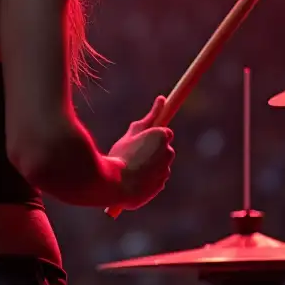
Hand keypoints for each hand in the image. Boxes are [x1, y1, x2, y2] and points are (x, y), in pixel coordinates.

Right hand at [107, 96, 174, 210]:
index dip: (152, 136)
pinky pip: (155, 178)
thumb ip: (151, 116)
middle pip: (162, 149)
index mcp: (162, 137)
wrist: (116, 185)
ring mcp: (165, 171)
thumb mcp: (132, 133)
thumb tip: (162, 99)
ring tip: (130, 166)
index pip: (164, 133)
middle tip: (133, 152)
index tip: (145, 137)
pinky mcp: (161, 185)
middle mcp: (169, 153)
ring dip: (148, 164)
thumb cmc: (122, 155)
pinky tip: (133, 178)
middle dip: (151, 149)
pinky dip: (147, 178)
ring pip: (158, 164)